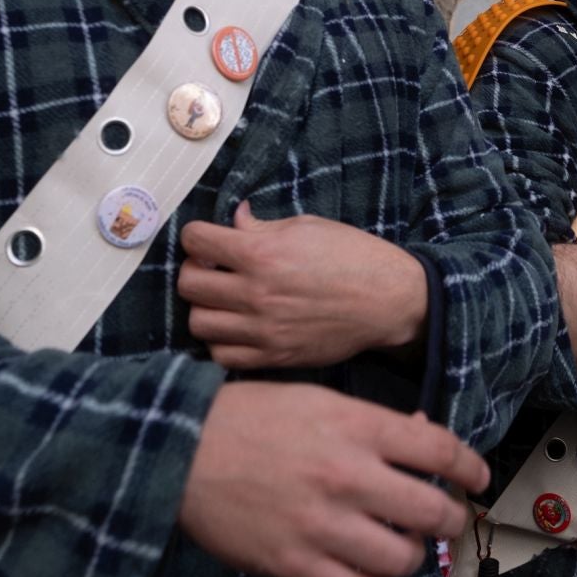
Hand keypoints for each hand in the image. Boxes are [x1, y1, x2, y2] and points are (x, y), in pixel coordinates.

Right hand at [179, 383, 485, 576]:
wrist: (181, 447)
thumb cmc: (250, 418)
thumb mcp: (318, 401)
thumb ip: (373, 424)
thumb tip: (422, 440)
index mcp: (356, 426)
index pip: (441, 450)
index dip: (471, 468)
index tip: (478, 478)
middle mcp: (347, 475)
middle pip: (434, 512)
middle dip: (449, 519)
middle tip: (443, 518)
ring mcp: (322, 523)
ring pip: (403, 559)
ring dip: (410, 554)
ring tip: (399, 544)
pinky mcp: (295, 562)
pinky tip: (366, 569)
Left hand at [180, 202, 426, 368]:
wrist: (388, 301)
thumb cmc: (353, 257)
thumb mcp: (307, 227)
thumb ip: (261, 227)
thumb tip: (234, 219)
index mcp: (262, 255)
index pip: (196, 240)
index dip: (196, 235)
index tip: (205, 238)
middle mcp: (255, 294)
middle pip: (188, 284)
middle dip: (195, 269)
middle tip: (213, 267)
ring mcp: (262, 331)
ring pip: (198, 323)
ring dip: (205, 306)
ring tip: (223, 298)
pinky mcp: (274, 357)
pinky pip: (222, 356)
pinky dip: (220, 341)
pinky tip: (235, 326)